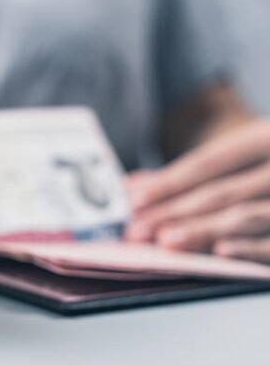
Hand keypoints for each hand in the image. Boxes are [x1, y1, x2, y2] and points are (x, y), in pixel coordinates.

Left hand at [125, 119, 269, 262]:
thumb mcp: (241, 154)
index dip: (170, 182)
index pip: (208, 163)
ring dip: (202, 231)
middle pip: (222, 192)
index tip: (136, 200)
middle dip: (174, 213)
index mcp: (264, 137)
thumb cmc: (267, 164)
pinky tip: (219, 252)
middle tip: (138, 230)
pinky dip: (249, 249)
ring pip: (246, 216)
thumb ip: (191, 173)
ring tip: (166, 241)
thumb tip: (134, 187)